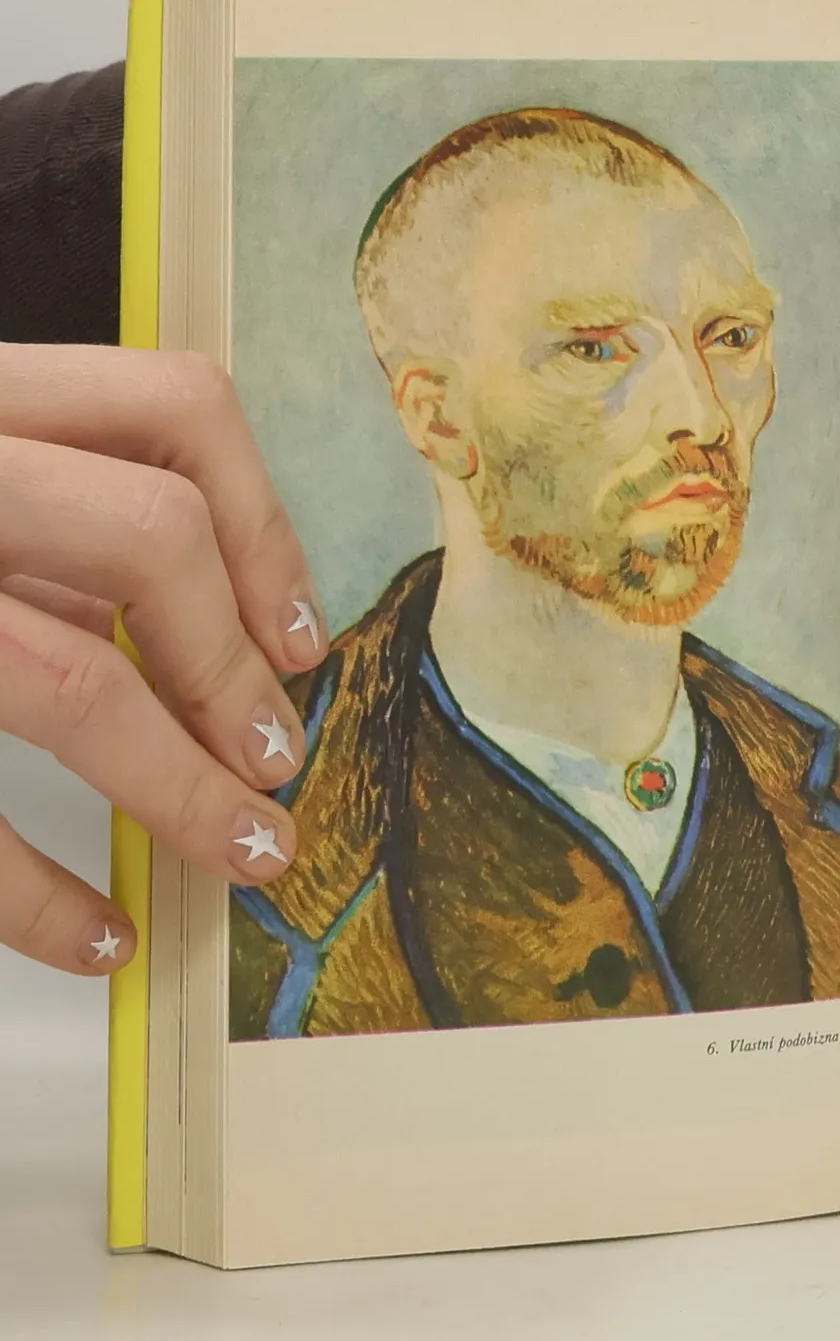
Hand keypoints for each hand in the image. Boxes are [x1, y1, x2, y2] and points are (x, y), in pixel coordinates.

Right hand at [0, 347, 321, 974]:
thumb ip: (44, 517)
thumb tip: (217, 614)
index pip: (173, 406)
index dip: (266, 526)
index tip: (298, 636)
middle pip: (148, 537)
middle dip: (233, 667)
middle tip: (272, 759)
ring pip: (72, 680)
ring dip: (183, 789)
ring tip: (241, 851)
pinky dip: (40, 896)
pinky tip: (97, 935)